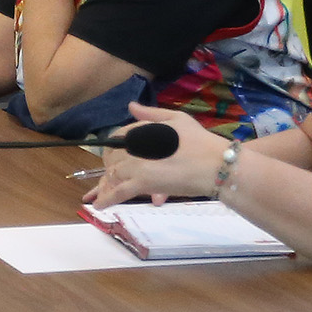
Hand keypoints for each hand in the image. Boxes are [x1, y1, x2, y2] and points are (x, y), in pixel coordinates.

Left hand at [84, 103, 227, 204]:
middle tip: (111, 177)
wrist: (214, 163)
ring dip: (106, 184)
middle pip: (112, 158)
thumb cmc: (199, 140)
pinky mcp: (142, 184)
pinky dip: (106, 199)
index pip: (117, 137)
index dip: (114, 148)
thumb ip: (150, 114)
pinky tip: (98, 205)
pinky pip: (118, 192)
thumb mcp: (177, 118)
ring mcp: (136, 165)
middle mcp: (135, 146)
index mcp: (142, 129)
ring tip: (101, 193)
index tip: (117, 157)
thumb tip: (131, 106)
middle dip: (110, 167)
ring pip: (113, 175)